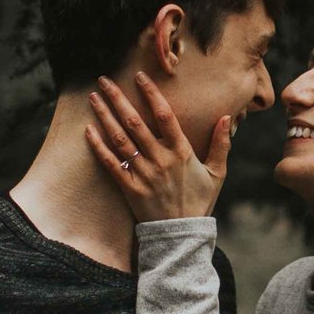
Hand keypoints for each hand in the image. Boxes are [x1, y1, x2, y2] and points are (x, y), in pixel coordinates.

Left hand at [85, 72, 231, 221]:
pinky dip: (98, 146)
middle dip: (118, 99)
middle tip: (104, 80)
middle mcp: (161, 160)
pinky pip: (111, 164)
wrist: (182, 236)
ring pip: (120, 139)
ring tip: (92, 98)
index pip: (165, 115)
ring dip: (104, 116)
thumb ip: (221, 144)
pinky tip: (88, 130)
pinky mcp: (129, 189)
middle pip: (135, 123)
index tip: (139, 76)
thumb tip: (226, 118)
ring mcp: (143, 174)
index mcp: (182, 152)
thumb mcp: (217, 173)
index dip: (151, 94)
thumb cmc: (199, 202)